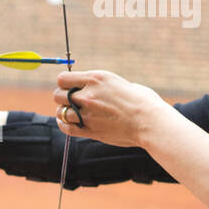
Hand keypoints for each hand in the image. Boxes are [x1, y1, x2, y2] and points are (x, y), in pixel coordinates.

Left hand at [51, 70, 168, 147]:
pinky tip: (68, 123)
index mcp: (97, 78)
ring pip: (61, 112)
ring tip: (72, 114)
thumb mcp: (123, 83)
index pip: (62, 79)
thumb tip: (99, 88)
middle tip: (72, 102)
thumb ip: (105, 85)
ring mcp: (88, 113)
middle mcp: (89, 94)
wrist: (150, 122)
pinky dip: (64, 125)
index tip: (71, 87)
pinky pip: (66, 128)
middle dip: (63, 98)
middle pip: (57, 95)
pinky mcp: (90, 130)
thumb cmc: (144, 102)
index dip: (65, 83)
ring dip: (64, 112)